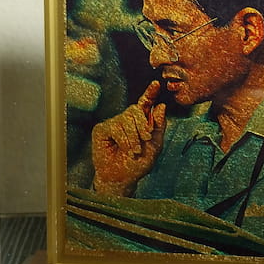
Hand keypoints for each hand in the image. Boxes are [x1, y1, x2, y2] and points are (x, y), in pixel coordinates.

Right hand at [91, 81, 165, 197]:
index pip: (145, 104)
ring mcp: (114, 123)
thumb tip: (161, 106)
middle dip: (143, 124)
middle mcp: (127, 120)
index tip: (156, 84)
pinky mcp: (103, 129)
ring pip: (126, 119)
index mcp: (141, 122)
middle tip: (146, 139)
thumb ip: (159, 126)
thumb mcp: (155, 145)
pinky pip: (116, 127)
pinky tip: (125, 149)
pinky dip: (124, 139)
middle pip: (136, 109)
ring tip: (134, 151)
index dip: (150, 93)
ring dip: (133, 137)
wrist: (123, 178)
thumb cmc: (139, 164)